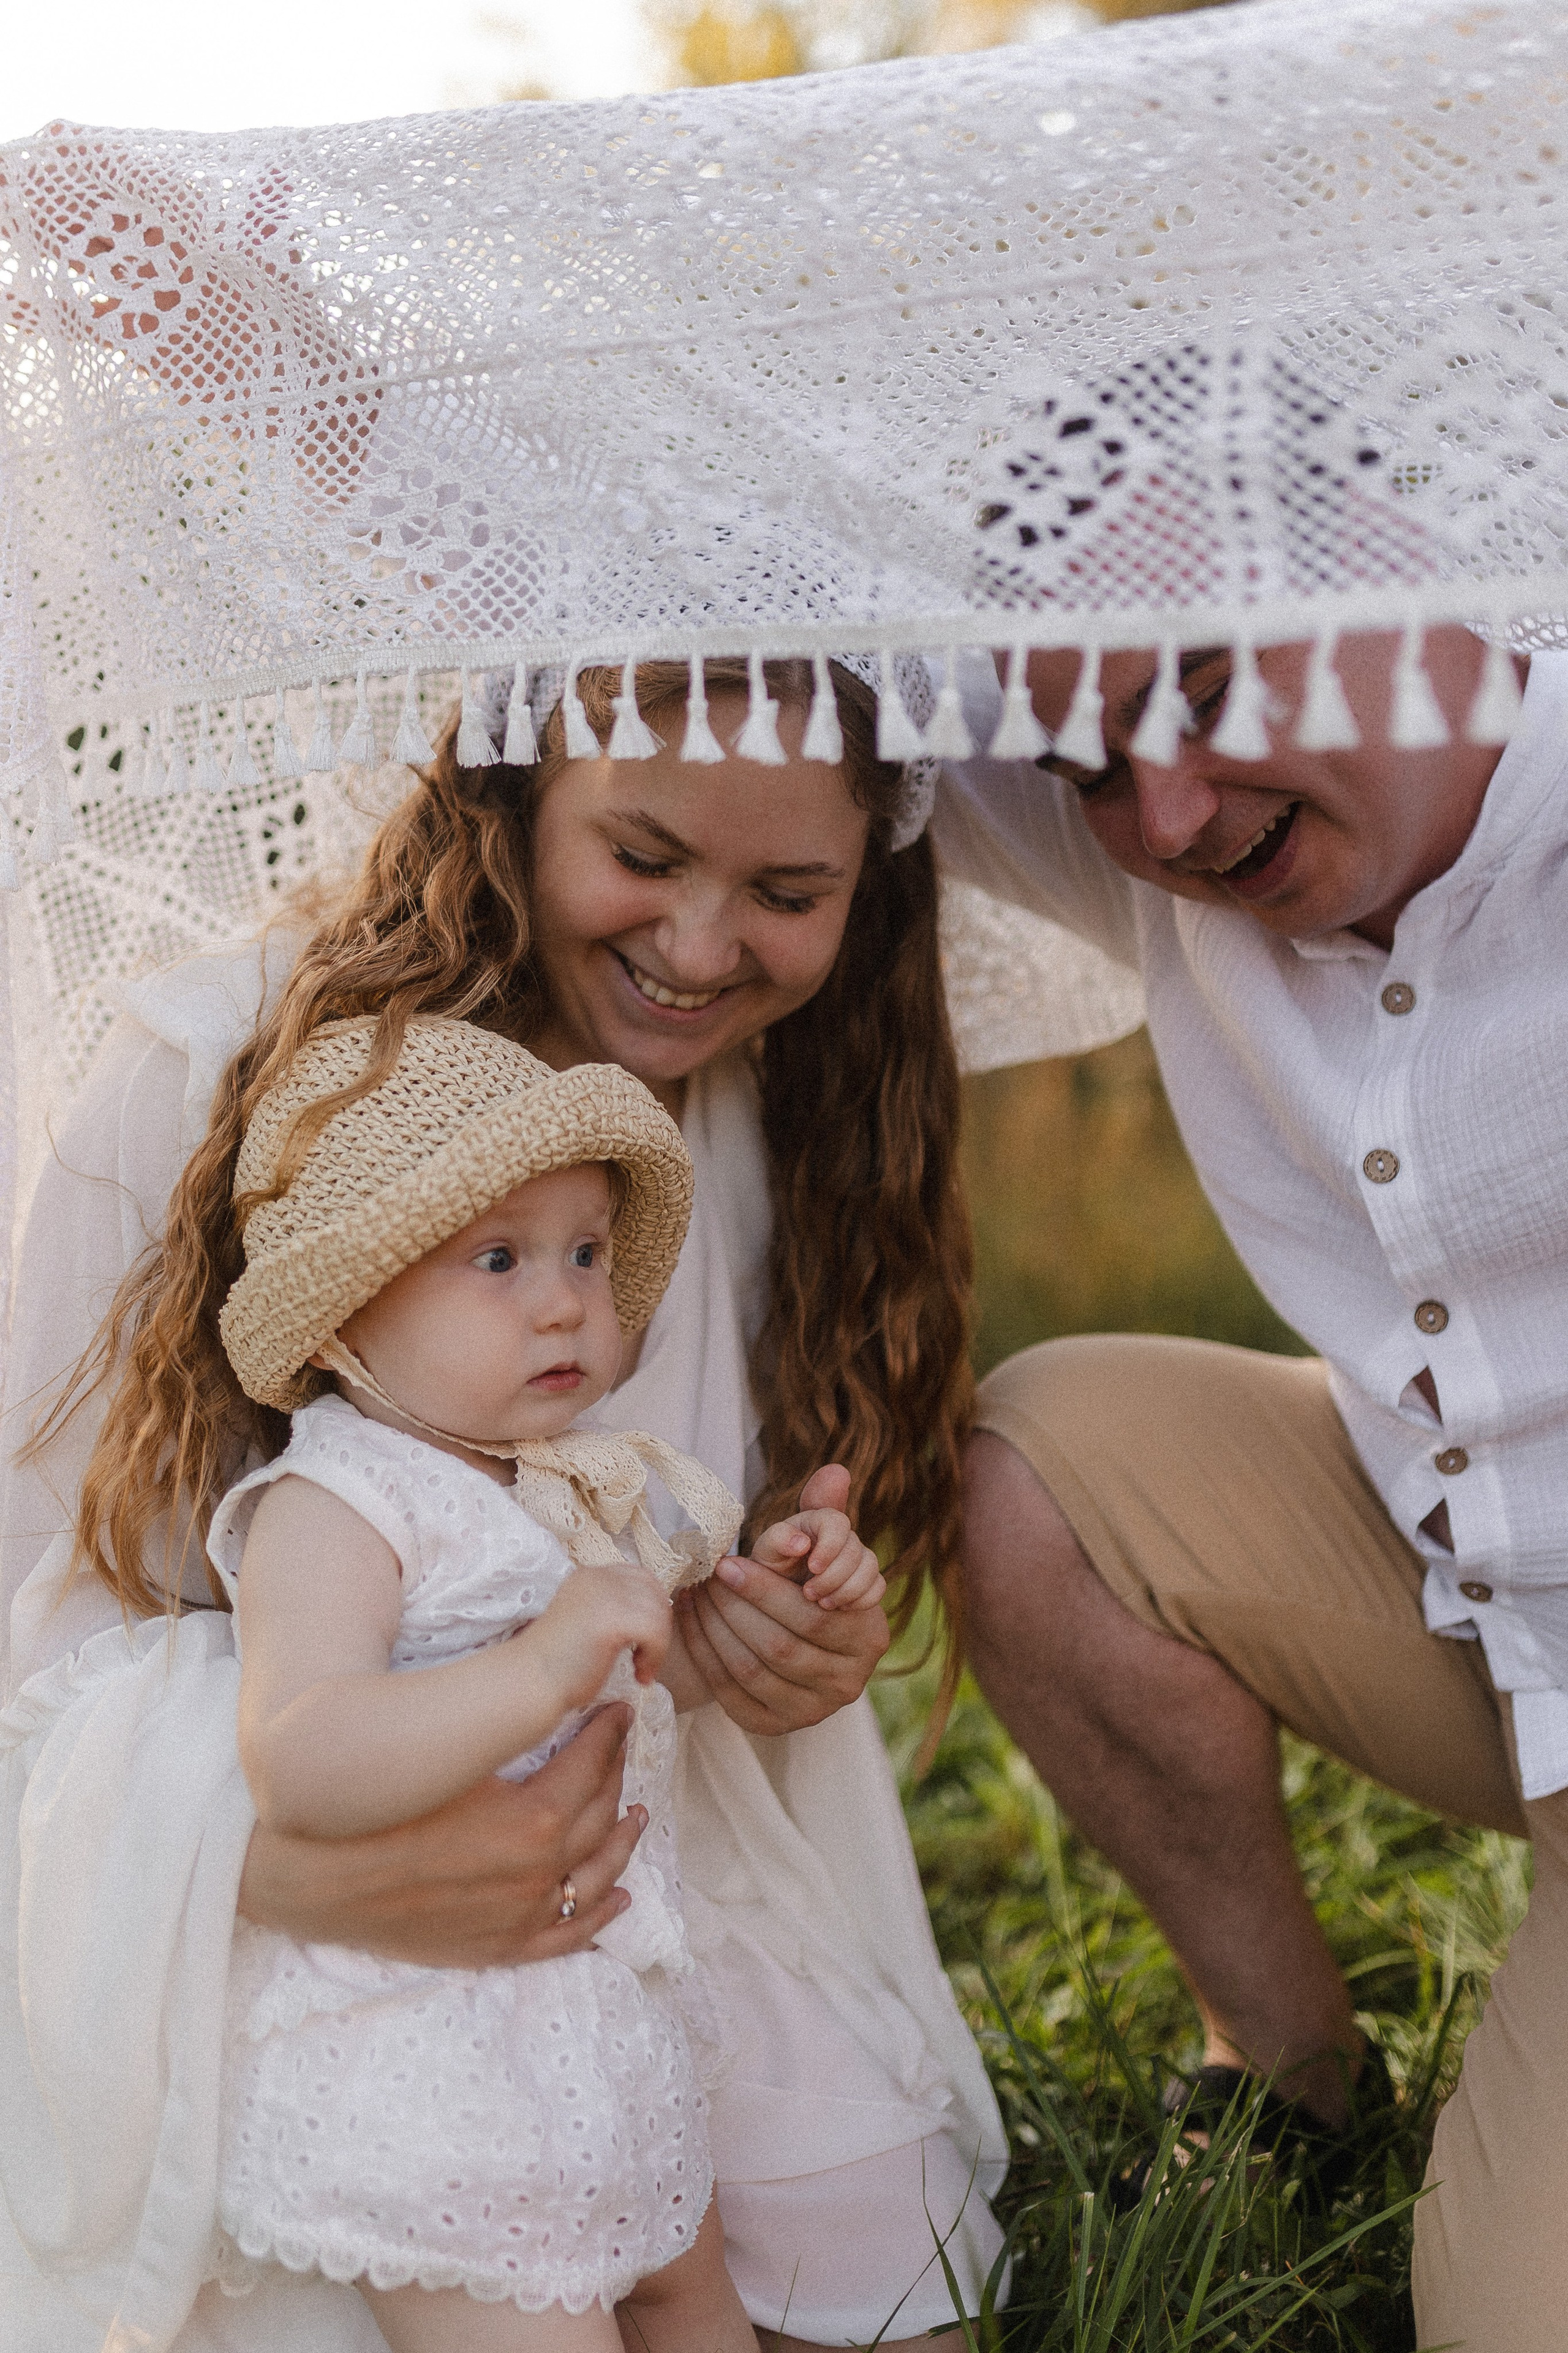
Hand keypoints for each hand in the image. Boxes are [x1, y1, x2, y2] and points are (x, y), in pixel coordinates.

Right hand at [236, 1703, 642, 1967]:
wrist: (303, 1872)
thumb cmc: (368, 1801)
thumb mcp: (444, 1749)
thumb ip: (503, 1723)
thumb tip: (544, 1683)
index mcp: (530, 1822)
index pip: (592, 1765)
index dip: (608, 1732)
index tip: (615, 1709)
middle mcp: (535, 1876)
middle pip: (598, 1816)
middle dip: (615, 1774)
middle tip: (619, 1746)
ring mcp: (517, 1918)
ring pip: (596, 1877)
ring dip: (621, 1842)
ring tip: (637, 1814)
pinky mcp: (495, 1948)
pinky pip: (567, 1937)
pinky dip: (599, 1917)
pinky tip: (620, 1897)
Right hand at [531, 1561, 672, 1701]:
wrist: (529, 1682)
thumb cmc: (556, 1664)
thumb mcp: (587, 1620)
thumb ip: (611, 1609)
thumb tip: (651, 1613)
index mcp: (589, 1576)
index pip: (639, 1578)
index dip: (651, 1608)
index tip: (641, 1640)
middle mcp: (597, 1577)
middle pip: (653, 1591)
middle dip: (658, 1625)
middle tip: (645, 1657)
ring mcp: (605, 1594)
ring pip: (658, 1612)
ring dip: (658, 1645)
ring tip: (641, 1669)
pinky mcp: (613, 1617)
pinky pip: (656, 1631)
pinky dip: (655, 1656)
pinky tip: (640, 1675)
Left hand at [676, 1467, 890, 1734]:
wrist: (781, 1636)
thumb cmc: (799, 1582)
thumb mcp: (813, 1548)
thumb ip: (824, 1512)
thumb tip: (834, 1472)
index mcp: (869, 1637)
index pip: (813, 1616)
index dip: (766, 1589)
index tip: (728, 1563)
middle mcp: (849, 1683)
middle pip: (781, 1647)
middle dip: (735, 1609)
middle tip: (703, 1579)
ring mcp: (812, 1711)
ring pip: (753, 1671)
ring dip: (714, 1631)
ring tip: (691, 1596)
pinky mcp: (774, 1727)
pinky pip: (732, 1694)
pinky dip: (705, 1656)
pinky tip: (689, 1624)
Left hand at [752, 1496, 886, 1611]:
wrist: (783, 1595)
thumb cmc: (773, 1567)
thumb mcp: (766, 1552)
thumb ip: (777, 1539)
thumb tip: (801, 1543)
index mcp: (818, 1521)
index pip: (837, 1522)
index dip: (830, 1546)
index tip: (812, 1568)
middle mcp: (843, 1536)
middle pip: (854, 1550)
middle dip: (832, 1576)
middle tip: (809, 1593)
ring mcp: (858, 1557)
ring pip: (870, 1568)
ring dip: (846, 1591)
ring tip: (822, 1604)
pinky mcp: (868, 1579)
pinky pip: (878, 1587)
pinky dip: (861, 1600)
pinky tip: (840, 1608)